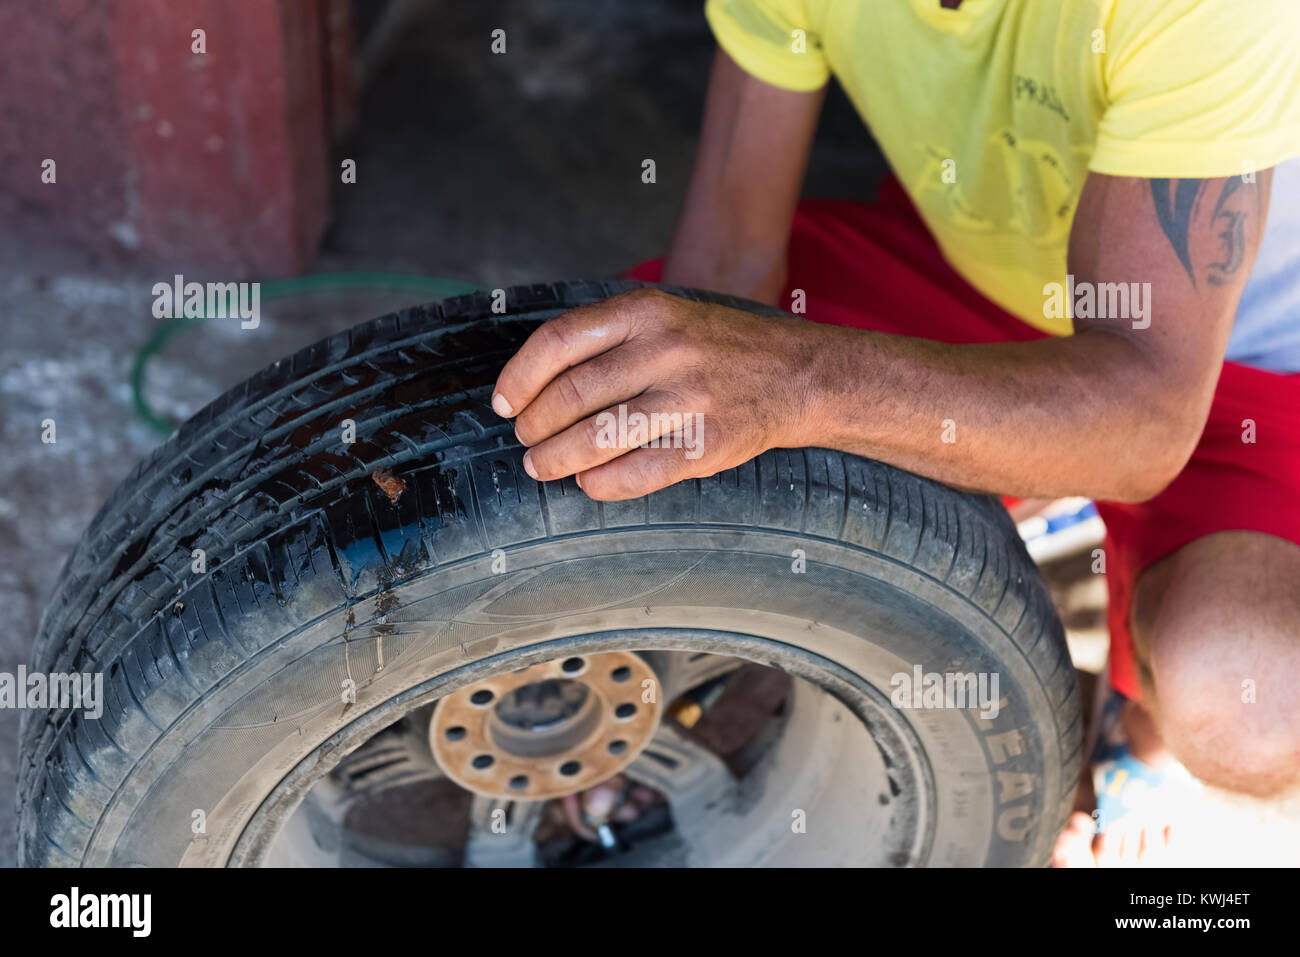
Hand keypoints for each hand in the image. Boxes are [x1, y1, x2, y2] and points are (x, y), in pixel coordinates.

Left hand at [491, 288, 820, 499]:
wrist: (797, 374)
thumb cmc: (715, 348)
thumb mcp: (664, 317)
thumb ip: (607, 337)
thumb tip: (533, 384)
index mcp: (646, 311)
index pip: (558, 341)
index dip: (519, 378)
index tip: (504, 403)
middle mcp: (667, 350)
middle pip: (572, 395)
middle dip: (535, 427)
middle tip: (526, 440)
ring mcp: (690, 398)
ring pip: (598, 438)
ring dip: (557, 459)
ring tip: (543, 466)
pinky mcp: (709, 444)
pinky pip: (637, 473)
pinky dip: (601, 484)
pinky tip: (588, 482)